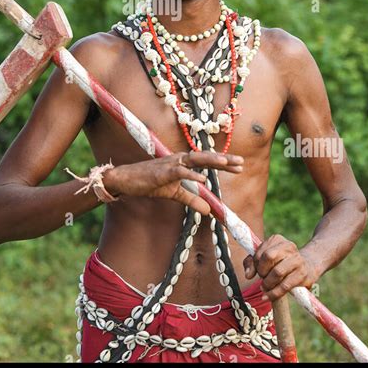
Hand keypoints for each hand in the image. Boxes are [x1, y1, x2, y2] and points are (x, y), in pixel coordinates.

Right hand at [103, 151, 243, 215]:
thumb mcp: (175, 193)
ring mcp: (171, 164)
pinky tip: (202, 178)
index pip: (208, 162)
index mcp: (184, 163)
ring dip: (210, 160)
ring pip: (195, 159)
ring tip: (226, 162)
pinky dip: (191, 174)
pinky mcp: (162, 172)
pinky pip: (179, 172)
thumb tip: (209, 211)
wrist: (127, 180)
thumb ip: (192, 199)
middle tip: (240, 162)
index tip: (239, 166)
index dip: (224, 163)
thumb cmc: (150, 183)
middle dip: (223, 159)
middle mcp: (180, 159)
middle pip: (205, 157)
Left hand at [242, 234, 317, 300]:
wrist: (308, 266)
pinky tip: (267, 296)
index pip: (260, 251)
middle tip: (262, 278)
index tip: (255, 272)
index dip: (255, 264)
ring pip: (277, 272)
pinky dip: (274, 293)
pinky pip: (285, 285)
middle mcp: (288, 246)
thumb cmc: (281, 262)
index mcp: (277, 239)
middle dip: (262, 271)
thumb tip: (248, 274)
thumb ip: (252, 263)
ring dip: (267, 283)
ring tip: (265, 287)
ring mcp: (297, 260)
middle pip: (268, 257)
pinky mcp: (302, 274)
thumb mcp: (266, 258)